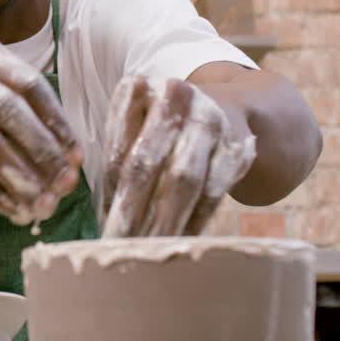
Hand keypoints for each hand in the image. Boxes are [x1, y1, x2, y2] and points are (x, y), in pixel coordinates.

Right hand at [0, 28, 82, 224]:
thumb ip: (25, 116)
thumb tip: (70, 162)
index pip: (27, 83)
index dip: (56, 122)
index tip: (76, 157)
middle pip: (7, 110)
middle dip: (43, 152)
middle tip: (65, 185)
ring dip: (21, 178)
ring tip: (44, 205)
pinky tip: (15, 211)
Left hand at [100, 76, 256, 237]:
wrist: (222, 108)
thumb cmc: (160, 126)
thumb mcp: (132, 130)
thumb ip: (118, 163)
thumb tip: (106, 217)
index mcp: (136, 89)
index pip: (119, 150)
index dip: (111, 193)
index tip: (103, 228)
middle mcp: (175, 97)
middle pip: (148, 162)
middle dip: (133, 211)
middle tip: (120, 247)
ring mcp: (209, 120)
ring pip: (184, 180)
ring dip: (165, 222)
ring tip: (148, 252)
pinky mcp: (236, 146)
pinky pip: (214, 191)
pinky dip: (196, 221)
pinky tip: (181, 243)